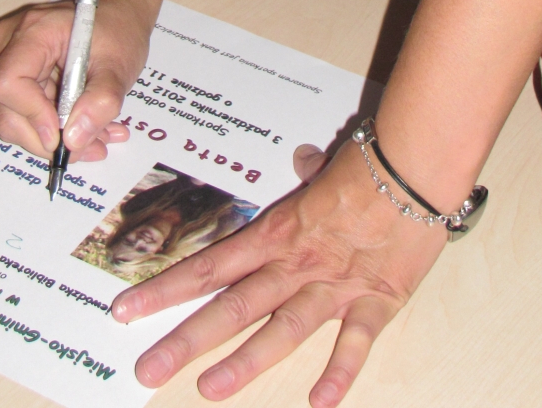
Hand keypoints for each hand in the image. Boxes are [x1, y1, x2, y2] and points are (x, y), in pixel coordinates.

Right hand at [0, 0, 155, 160]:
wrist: (119, 12)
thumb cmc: (118, 27)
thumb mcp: (119, 65)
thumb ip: (101, 101)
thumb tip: (74, 140)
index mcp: (34, 30)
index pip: (9, 82)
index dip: (31, 114)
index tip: (63, 134)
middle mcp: (12, 43)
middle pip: (8, 109)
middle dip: (47, 138)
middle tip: (91, 148)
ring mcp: (12, 59)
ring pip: (16, 118)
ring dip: (56, 138)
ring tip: (98, 139)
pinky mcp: (20, 74)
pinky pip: (27, 112)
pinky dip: (56, 128)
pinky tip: (88, 127)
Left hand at [111, 140, 446, 406]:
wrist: (414, 164)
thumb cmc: (370, 159)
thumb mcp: (329, 164)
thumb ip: (310, 171)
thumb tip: (304, 159)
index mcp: (279, 231)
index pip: (211, 265)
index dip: (167, 288)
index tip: (127, 309)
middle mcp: (297, 263)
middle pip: (233, 304)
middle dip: (187, 338)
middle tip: (146, 368)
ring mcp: (334, 286)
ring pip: (283, 329)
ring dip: (247, 361)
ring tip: (210, 389)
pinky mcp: (376, 300)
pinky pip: (356, 343)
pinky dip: (340, 373)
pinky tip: (320, 402)